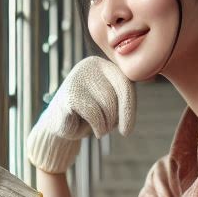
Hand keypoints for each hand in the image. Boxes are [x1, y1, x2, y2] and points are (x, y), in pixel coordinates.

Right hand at [27, 56, 135, 174]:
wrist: (59, 125)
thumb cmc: (89, 115)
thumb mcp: (111, 104)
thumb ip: (125, 97)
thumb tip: (138, 97)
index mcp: (104, 65)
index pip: (126, 84)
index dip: (129, 110)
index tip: (126, 131)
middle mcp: (91, 64)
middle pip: (117, 95)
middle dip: (114, 118)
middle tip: (104, 128)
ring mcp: (78, 76)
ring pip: (107, 106)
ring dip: (105, 125)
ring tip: (93, 125)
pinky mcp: (70, 93)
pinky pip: (95, 114)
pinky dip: (96, 127)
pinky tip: (85, 128)